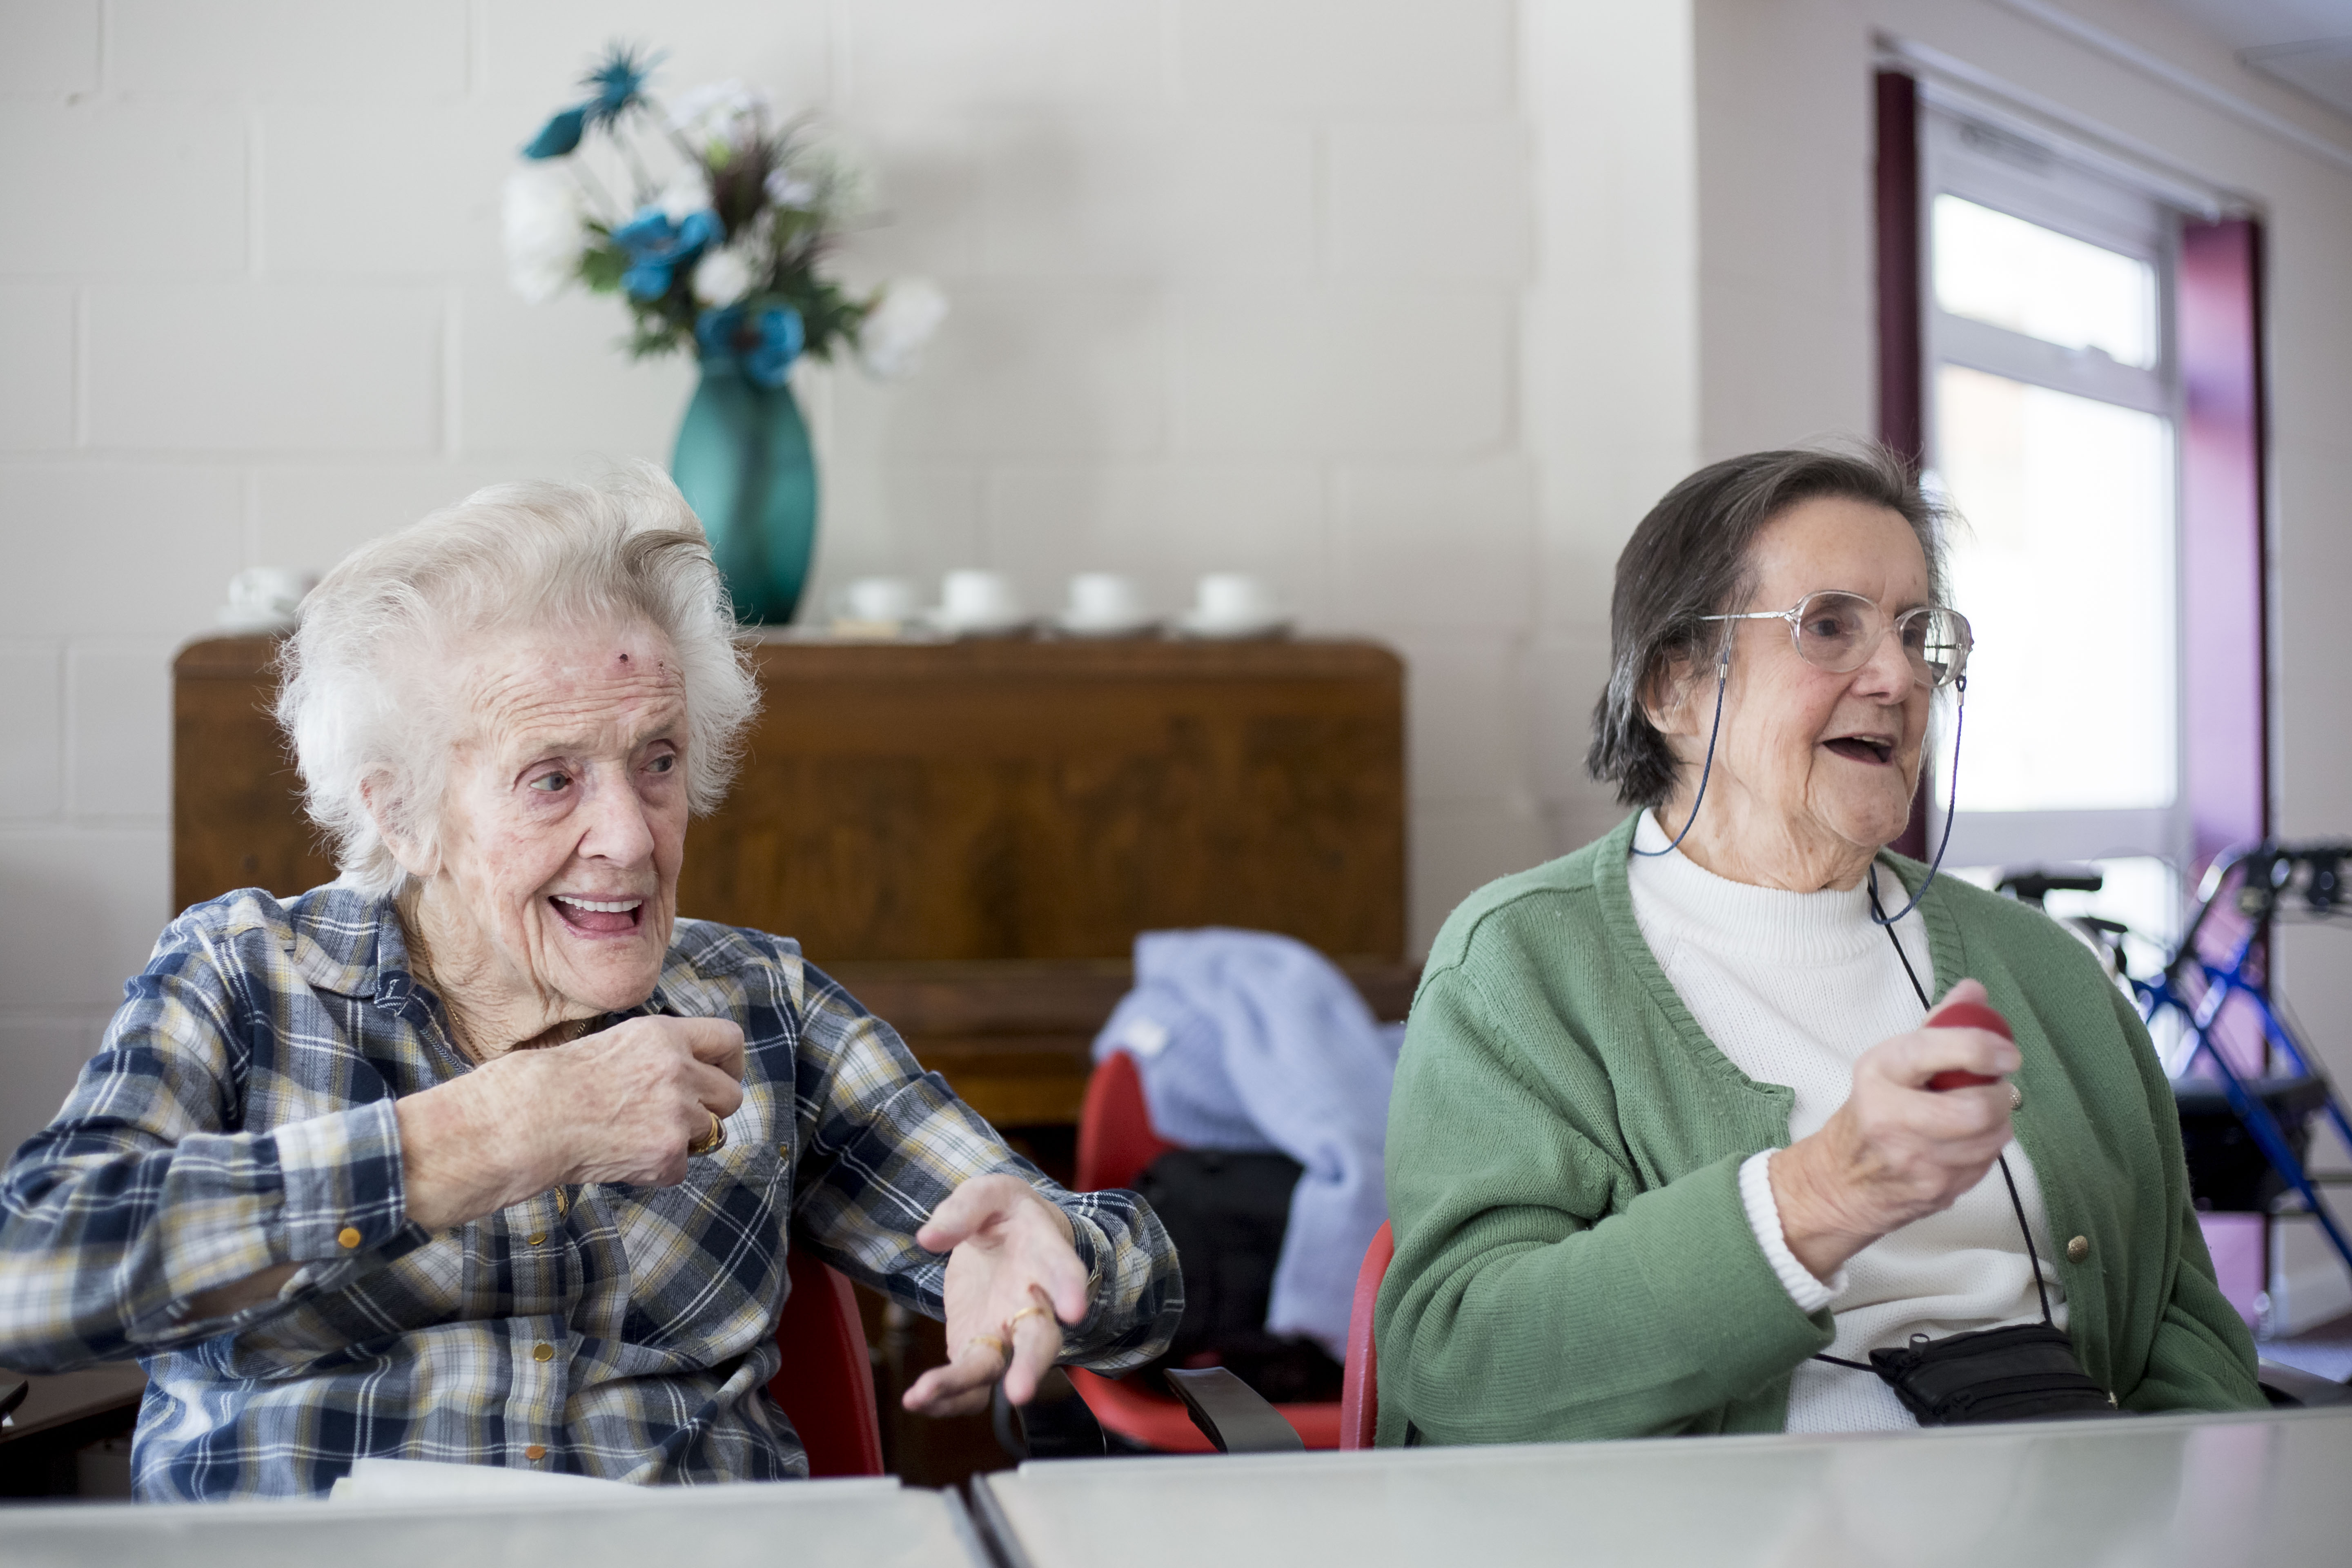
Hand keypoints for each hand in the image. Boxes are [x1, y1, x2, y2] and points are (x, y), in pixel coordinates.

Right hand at [399, 1016, 745, 1231]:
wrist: (523, 1121)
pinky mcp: (667, 1154)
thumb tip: (693, 1073)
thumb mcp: (615, 1045)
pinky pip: (681, 1167)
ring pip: (711, 1132)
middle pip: (731, 1094)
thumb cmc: (554, 1082)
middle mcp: (678, 1070)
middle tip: (678, 1118)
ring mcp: (676, 1114)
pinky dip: (656, 1169)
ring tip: (636, 1135)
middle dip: (710, 1108)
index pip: (729, 1038)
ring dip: (682, 1139)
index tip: (720, 1076)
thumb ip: (659, 1055)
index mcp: (664, 1035)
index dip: (730, 1062)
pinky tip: (620, 1156)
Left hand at [901, 1174, 1089, 1416]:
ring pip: (997, 1370)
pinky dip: (944, 1397)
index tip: (1073, 1311)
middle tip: (1018, 1392)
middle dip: (1030, 1366)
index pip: (1064, 1272)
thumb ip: (964, 1208)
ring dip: (964, 1387)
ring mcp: (1006, 1333)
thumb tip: (929, 1237)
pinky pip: (968, 1383)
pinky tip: (915, 1400)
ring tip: (924, 1395)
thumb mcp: (988, 1194)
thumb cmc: (1004, 1214)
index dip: (1071, 1290)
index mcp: (1045, 1257)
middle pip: (1040, 1340)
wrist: (1004, 1239)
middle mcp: (1033, 1304)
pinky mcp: (977, 1348)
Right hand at [1769, 978, 2020, 1279]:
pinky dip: (1987, 1149)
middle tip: (1997, 1088)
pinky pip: (1986, 1164)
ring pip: (1988, 1139)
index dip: (1979, 1048)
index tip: (2008, 1053)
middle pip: (1973, 1110)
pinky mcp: (1935, 1190)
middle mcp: (1891, 1118)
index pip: (1932, 1051)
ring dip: (1998, 1124)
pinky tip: (1969, 1141)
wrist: (1842, 1179)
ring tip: (1983, 1113)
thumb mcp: (1893, 1062)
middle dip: (1999, 1097)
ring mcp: (1914, 1160)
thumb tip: (1974, 991)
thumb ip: (1938, 1026)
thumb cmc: (1875, 1110)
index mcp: (1879, 1074)